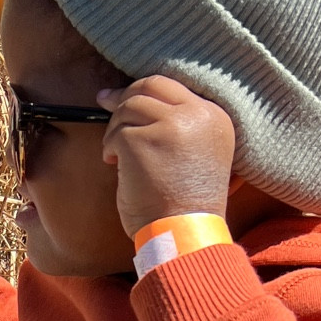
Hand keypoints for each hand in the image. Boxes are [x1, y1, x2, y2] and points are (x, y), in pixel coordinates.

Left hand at [97, 76, 235, 236]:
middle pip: (150, 86)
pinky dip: (110, 148)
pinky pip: (117, 133)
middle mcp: (197, 114)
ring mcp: (170, 125)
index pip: (173, 87)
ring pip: (129, 107)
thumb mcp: (199, 155)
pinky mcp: (142, 140)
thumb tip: (139, 100)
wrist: (183, 234)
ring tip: (117, 156)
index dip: (144, 89)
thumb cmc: (185, 205)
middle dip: (124, 95)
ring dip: (115, 130)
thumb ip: (182, 127)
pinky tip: (115, 165)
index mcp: (216, 117)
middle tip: (104, 101)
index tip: (123, 96)